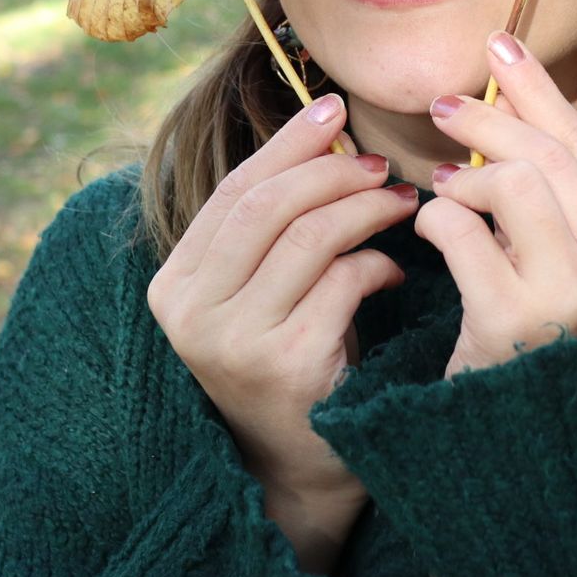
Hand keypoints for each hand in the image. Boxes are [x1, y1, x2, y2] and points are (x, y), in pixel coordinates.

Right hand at [145, 93, 416, 509]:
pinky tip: (394, 269)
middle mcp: (192, 313)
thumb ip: (270, 226)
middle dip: (333, 171)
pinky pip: (342, 282)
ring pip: (309, 236)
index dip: (288, 142)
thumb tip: (323, 128)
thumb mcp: (260, 291)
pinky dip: (377, 264)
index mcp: (174, 286)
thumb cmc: (289, 359)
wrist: (300, 468)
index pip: (234, 191)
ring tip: (402, 203)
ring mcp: (234, 342)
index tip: (334, 108)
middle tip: (379, 164)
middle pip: (268, 205)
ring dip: (366, 209)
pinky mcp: (286, 365)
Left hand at [417, 30, 576, 378]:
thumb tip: (513, 89)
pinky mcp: (515, 322)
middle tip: (444, 109)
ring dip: (466, 175)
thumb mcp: (573, 259)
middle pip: (551, 156)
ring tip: (444, 187)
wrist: (530, 450)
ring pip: (515, 182)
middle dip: (490, 118)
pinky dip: (437, 216)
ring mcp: (575, 298)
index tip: (499, 46)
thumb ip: (559, 189)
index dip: (538, 91)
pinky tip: (430, 226)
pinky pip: (463, 229)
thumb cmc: (546, 342)